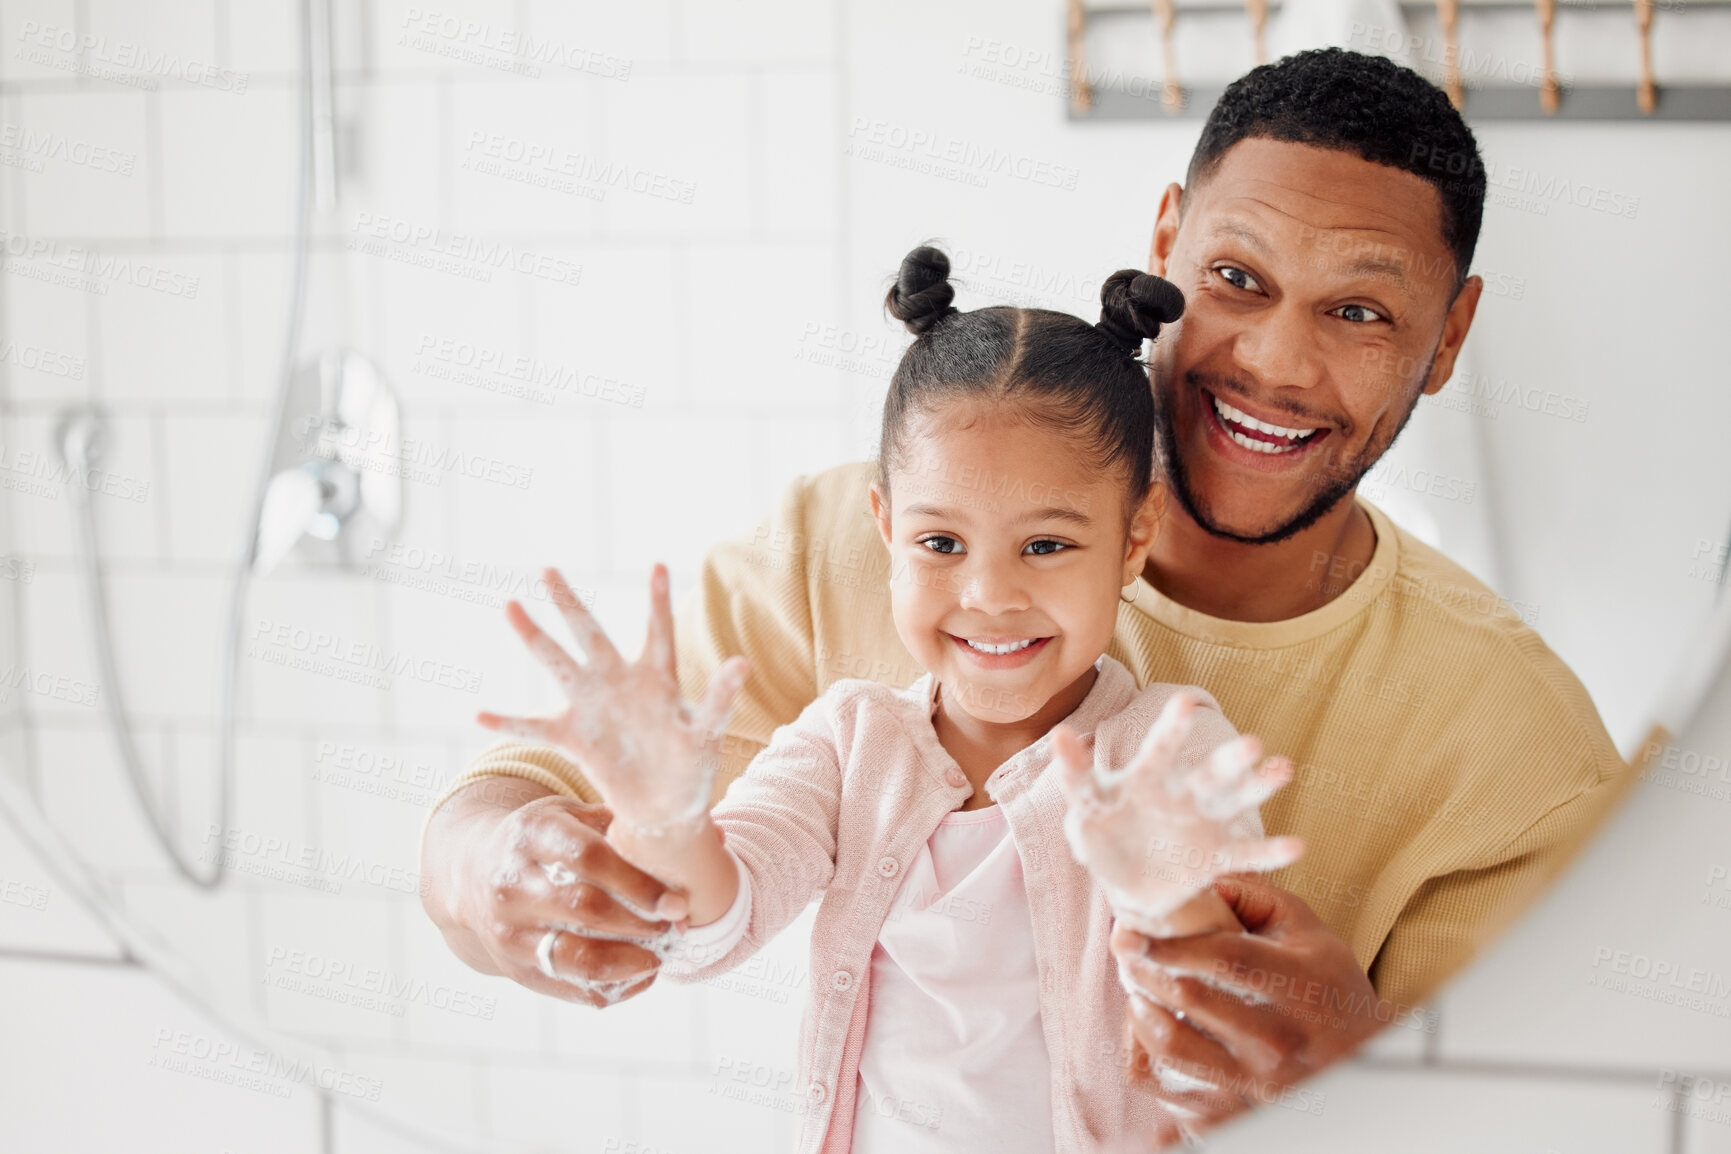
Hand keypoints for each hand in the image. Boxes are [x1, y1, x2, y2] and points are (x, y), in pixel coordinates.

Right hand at [439, 788, 690, 1006]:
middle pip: (585, 910)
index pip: (588, 859)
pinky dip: (614, 988)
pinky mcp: (514, 968)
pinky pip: (570, 988)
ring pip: (576, 958)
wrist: (471, 873)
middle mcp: (513, 885)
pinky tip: (642, 973)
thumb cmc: (541, 839)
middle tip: (678, 926)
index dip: (638, 883)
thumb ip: (617, 823)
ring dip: (630, 962)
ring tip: (662, 955)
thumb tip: (691, 837)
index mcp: (531, 836)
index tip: (677, 901)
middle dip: (642, 922)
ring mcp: (509, 932)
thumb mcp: (567, 814)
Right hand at [478, 565, 748, 839]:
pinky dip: (509, 723)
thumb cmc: (691, 765)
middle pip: (591, 636)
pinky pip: (535, 729)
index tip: (658, 565)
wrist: (665, 807)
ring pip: (558, 665)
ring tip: (510, 606)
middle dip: (570, 604)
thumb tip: (743, 663)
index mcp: (656, 680)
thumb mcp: (706, 733)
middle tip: (548, 570)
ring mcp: (592, 708)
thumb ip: (718, 699)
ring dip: (535, 638)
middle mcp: (618, 683)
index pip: (658, 634)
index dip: (657, 602)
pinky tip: (479, 713)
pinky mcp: (574, 739)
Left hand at [1053, 690, 1303, 936]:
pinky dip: (1269, 853)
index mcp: (1147, 779)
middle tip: (1253, 744)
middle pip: (1208, 775)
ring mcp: (1202, 825)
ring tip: (1284, 769)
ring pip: (1234, 803)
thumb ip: (1074, 771)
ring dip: (1258, 788)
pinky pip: (1245, 856)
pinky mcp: (1215, 858)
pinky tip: (1297, 845)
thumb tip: (1058, 732)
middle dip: (1229, 761)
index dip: (1171, 730)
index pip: (1160, 751)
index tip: (1186, 702)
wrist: (1124, 881)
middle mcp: (1181, 795)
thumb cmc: (1099, 832)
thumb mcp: (1082, 804)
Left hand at [1112, 875, 1392, 1135]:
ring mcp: (1257, 1078)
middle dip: (1145, 968)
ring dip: (1141, 1011)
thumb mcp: (1309, 933)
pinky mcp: (1239, 1106)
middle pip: (1191, 998)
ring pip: (1173, 1046)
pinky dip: (1148, 1053)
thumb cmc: (1330, 988)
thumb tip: (1200, 881)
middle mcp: (1278, 1036)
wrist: (1365, 1064)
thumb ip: (1256, 898)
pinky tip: (1149, 1028)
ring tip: (1136, 988)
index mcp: (1299, 985)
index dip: (1172, 944)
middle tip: (1125, 949)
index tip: (1130, 931)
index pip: (1226, 959)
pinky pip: (1173, 1084)